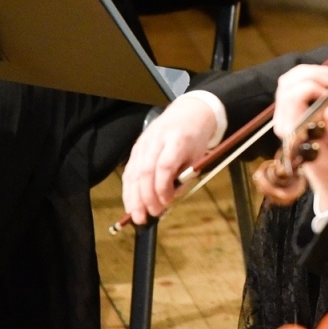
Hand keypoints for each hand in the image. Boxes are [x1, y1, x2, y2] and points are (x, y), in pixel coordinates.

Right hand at [121, 95, 220, 223]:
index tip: (167, 203)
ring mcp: (143, 142)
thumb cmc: (196, 137)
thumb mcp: (198, 157)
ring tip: (136, 216)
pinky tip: (131, 204)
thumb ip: (184, 179)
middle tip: (149, 216)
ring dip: (132, 197)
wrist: (190, 111)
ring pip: (133, 172)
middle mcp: (156, 140)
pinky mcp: (136, 147)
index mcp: (177, 140)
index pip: (164, 166)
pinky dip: (129, 190)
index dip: (163, 188)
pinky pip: (129, 171)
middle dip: (145, 198)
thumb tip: (168, 201)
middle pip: (145, 171)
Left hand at [271, 67, 327, 211]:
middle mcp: (284, 123)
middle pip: (287, 86)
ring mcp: (284, 116)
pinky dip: (306, 75)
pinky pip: (290, 85)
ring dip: (308, 72)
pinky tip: (324, 79)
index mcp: (295, 133)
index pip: (292, 99)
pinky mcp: (289, 111)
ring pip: (286, 82)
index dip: (310, 88)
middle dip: (310, 75)